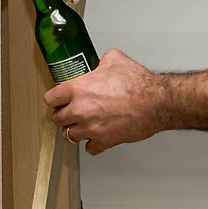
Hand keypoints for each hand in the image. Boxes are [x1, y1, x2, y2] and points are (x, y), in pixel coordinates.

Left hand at [46, 49, 164, 154]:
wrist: (156, 102)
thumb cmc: (138, 83)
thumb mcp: (115, 60)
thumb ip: (101, 62)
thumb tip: (101, 62)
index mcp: (78, 89)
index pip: (50, 98)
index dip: (54, 99)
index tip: (58, 100)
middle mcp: (81, 109)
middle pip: (57, 119)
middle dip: (63, 115)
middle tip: (69, 113)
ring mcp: (92, 127)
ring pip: (69, 135)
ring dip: (74, 130)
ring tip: (80, 126)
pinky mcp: (105, 140)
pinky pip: (90, 148)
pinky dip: (92, 144)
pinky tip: (96, 137)